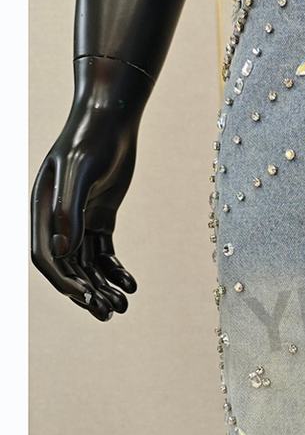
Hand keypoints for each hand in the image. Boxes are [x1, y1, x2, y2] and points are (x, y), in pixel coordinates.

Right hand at [30, 58, 147, 320]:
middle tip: (109, 313)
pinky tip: (131, 285)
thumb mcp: (79, 172)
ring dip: (103, 286)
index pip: (46, 256)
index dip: (63, 279)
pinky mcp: (100, 217)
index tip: (86, 296)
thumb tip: (62, 248)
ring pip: (88, 263)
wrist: (110, 121)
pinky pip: (104, 252)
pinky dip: (116, 270)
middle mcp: (57, 219)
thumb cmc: (90, 141)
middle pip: (69, 266)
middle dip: (87, 292)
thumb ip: (68, 208)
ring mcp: (79, 219)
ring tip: (124, 306)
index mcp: (42, 210)